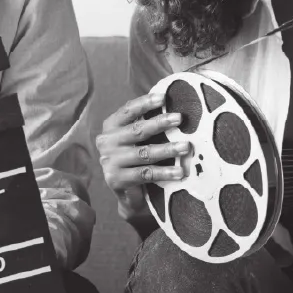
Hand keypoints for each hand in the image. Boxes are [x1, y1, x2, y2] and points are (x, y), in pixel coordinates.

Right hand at [95, 93, 188, 219]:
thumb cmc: (137, 159)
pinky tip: (178, 172)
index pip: (127, 111)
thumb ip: (146, 124)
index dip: (145, 103)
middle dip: (160, 123)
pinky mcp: (116, 179)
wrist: (129, 194)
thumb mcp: (138, 139)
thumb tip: (173, 110)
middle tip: (179, 118)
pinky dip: (164, 172)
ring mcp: (110, 161)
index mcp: (111, 127)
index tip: (163, 98)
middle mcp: (107, 142)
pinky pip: (144, 174)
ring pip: (143, 153)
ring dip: (167, 149)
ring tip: (186, 147)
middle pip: (136, 130)